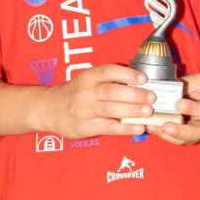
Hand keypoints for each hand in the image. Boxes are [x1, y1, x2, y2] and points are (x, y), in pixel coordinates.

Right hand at [40, 64, 158, 140]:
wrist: (48, 109)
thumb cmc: (75, 93)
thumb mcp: (88, 80)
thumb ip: (109, 81)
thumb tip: (141, 84)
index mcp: (89, 76)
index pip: (109, 71)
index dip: (127, 74)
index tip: (143, 78)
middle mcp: (86, 92)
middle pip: (112, 91)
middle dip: (135, 94)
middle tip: (152, 97)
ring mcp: (84, 110)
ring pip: (111, 109)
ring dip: (132, 110)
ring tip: (148, 112)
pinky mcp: (85, 126)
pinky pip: (108, 127)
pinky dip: (125, 128)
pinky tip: (138, 128)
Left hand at [148, 70, 199, 145]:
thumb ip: (188, 83)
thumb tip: (167, 85)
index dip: (192, 108)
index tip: (178, 104)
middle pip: (196, 132)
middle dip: (180, 131)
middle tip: (166, 127)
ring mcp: (199, 134)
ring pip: (185, 140)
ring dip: (168, 135)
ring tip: (152, 127)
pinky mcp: (191, 138)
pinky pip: (177, 140)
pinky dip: (164, 135)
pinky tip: (152, 127)